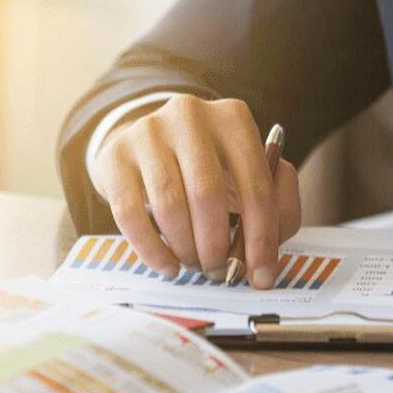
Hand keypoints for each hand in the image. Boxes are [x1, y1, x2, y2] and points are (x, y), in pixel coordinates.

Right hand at [91, 95, 300, 286]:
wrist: (150, 145)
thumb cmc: (211, 169)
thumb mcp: (250, 176)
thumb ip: (277, 207)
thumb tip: (265, 259)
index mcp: (234, 119)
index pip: (257, 185)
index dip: (262, 238)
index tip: (262, 277)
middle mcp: (190, 116)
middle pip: (208, 195)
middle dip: (217, 246)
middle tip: (219, 272)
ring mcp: (148, 132)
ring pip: (169, 206)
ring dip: (186, 249)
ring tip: (194, 264)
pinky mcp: (115, 156)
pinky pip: (130, 214)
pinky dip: (152, 250)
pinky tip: (168, 265)